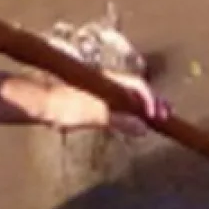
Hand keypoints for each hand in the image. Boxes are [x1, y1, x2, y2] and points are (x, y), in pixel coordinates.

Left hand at [39, 70, 171, 135]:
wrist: (40, 104)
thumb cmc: (63, 106)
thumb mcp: (93, 114)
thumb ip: (118, 119)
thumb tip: (143, 127)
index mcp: (109, 82)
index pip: (138, 87)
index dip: (150, 100)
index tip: (158, 116)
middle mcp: (107, 83)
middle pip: (136, 90)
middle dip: (153, 102)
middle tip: (167, 114)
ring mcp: (100, 91)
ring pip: (128, 96)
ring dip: (143, 106)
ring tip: (156, 118)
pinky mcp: (93, 101)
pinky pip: (118, 103)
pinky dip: (130, 111)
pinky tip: (133, 119)